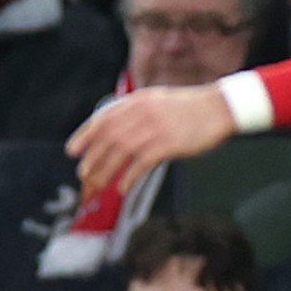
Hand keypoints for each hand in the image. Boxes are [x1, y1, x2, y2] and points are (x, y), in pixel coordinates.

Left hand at [65, 85, 236, 195]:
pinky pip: (140, 164)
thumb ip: (134, 114)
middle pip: (108, 138)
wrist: (218, 108)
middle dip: (92, 158)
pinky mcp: (167, 144)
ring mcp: (154, 129)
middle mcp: (142, 113)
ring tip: (97, 184)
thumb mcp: (156, 102)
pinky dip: (128, 178)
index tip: (72, 150)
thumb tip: (112, 132)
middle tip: (83, 174)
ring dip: (105, 171)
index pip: (103, 119)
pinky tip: (122, 188)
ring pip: (120, 153)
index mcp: (137, 101)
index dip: (85, 135)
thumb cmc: (187, 109)